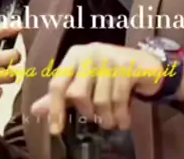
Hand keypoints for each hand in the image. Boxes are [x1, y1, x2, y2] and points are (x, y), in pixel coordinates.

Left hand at [30, 42, 166, 134]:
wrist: (147, 65)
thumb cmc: (111, 75)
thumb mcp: (85, 83)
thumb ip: (61, 96)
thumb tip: (36, 110)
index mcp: (75, 55)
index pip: (58, 83)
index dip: (55, 108)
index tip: (55, 130)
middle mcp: (90, 53)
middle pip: (77, 94)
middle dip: (87, 112)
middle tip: (96, 118)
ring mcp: (109, 58)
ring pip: (100, 100)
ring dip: (107, 118)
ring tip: (112, 122)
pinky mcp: (127, 66)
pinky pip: (118, 100)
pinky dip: (121, 116)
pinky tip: (124, 120)